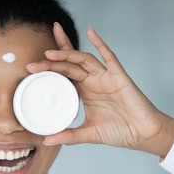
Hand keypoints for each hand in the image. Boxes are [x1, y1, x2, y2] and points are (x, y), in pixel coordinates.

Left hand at [26, 23, 173, 157]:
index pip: (63, 75)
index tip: (30, 70)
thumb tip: (46, 141)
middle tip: (32, 63)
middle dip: (51, 60)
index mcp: (84, 91)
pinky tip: (90, 33)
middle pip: (69, 63)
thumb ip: (68, 135)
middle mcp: (93, 81)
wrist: (143, 134)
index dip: (48, 69)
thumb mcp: (88, 134)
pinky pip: (109, 56)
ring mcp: (105, 77)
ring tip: (49, 55)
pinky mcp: (119, 76)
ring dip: (66, 55)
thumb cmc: (120, 131)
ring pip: (83, 60)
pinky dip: (100, 44)